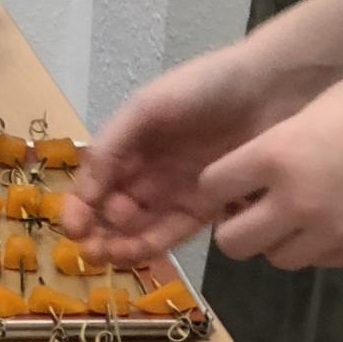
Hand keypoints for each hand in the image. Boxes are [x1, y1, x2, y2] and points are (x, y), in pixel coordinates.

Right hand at [62, 36, 342, 264]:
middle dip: (100, 231)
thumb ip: (113, 144)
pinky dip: (154, 243)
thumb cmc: (203, 87)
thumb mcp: (148, 107)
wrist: (269, 89)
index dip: (80, 205)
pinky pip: (176, 230)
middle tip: (94, 246)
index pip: (96, 181)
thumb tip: (85, 192)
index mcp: (130, 143)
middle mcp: (149, 169)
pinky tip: (140, 249)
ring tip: (113, 254)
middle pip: (115, 209)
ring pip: (142, 226)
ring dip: (122, 243)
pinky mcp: (209, 206)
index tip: (72, 227)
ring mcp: (178, 189)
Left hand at [204, 50, 342, 268]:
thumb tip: (258, 170)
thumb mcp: (313, 110)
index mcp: (276, 155)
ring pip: (277, 259)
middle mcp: (296, 202)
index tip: (225, 180)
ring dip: (276, 240)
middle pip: (233, 242)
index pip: (211, 188)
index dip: (214, 185)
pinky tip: (328, 220)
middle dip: (234, 225)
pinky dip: (314, 247)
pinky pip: (320, 262)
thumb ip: (280, 145)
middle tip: (251, 206)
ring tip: (293, 214)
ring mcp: (332, 232)